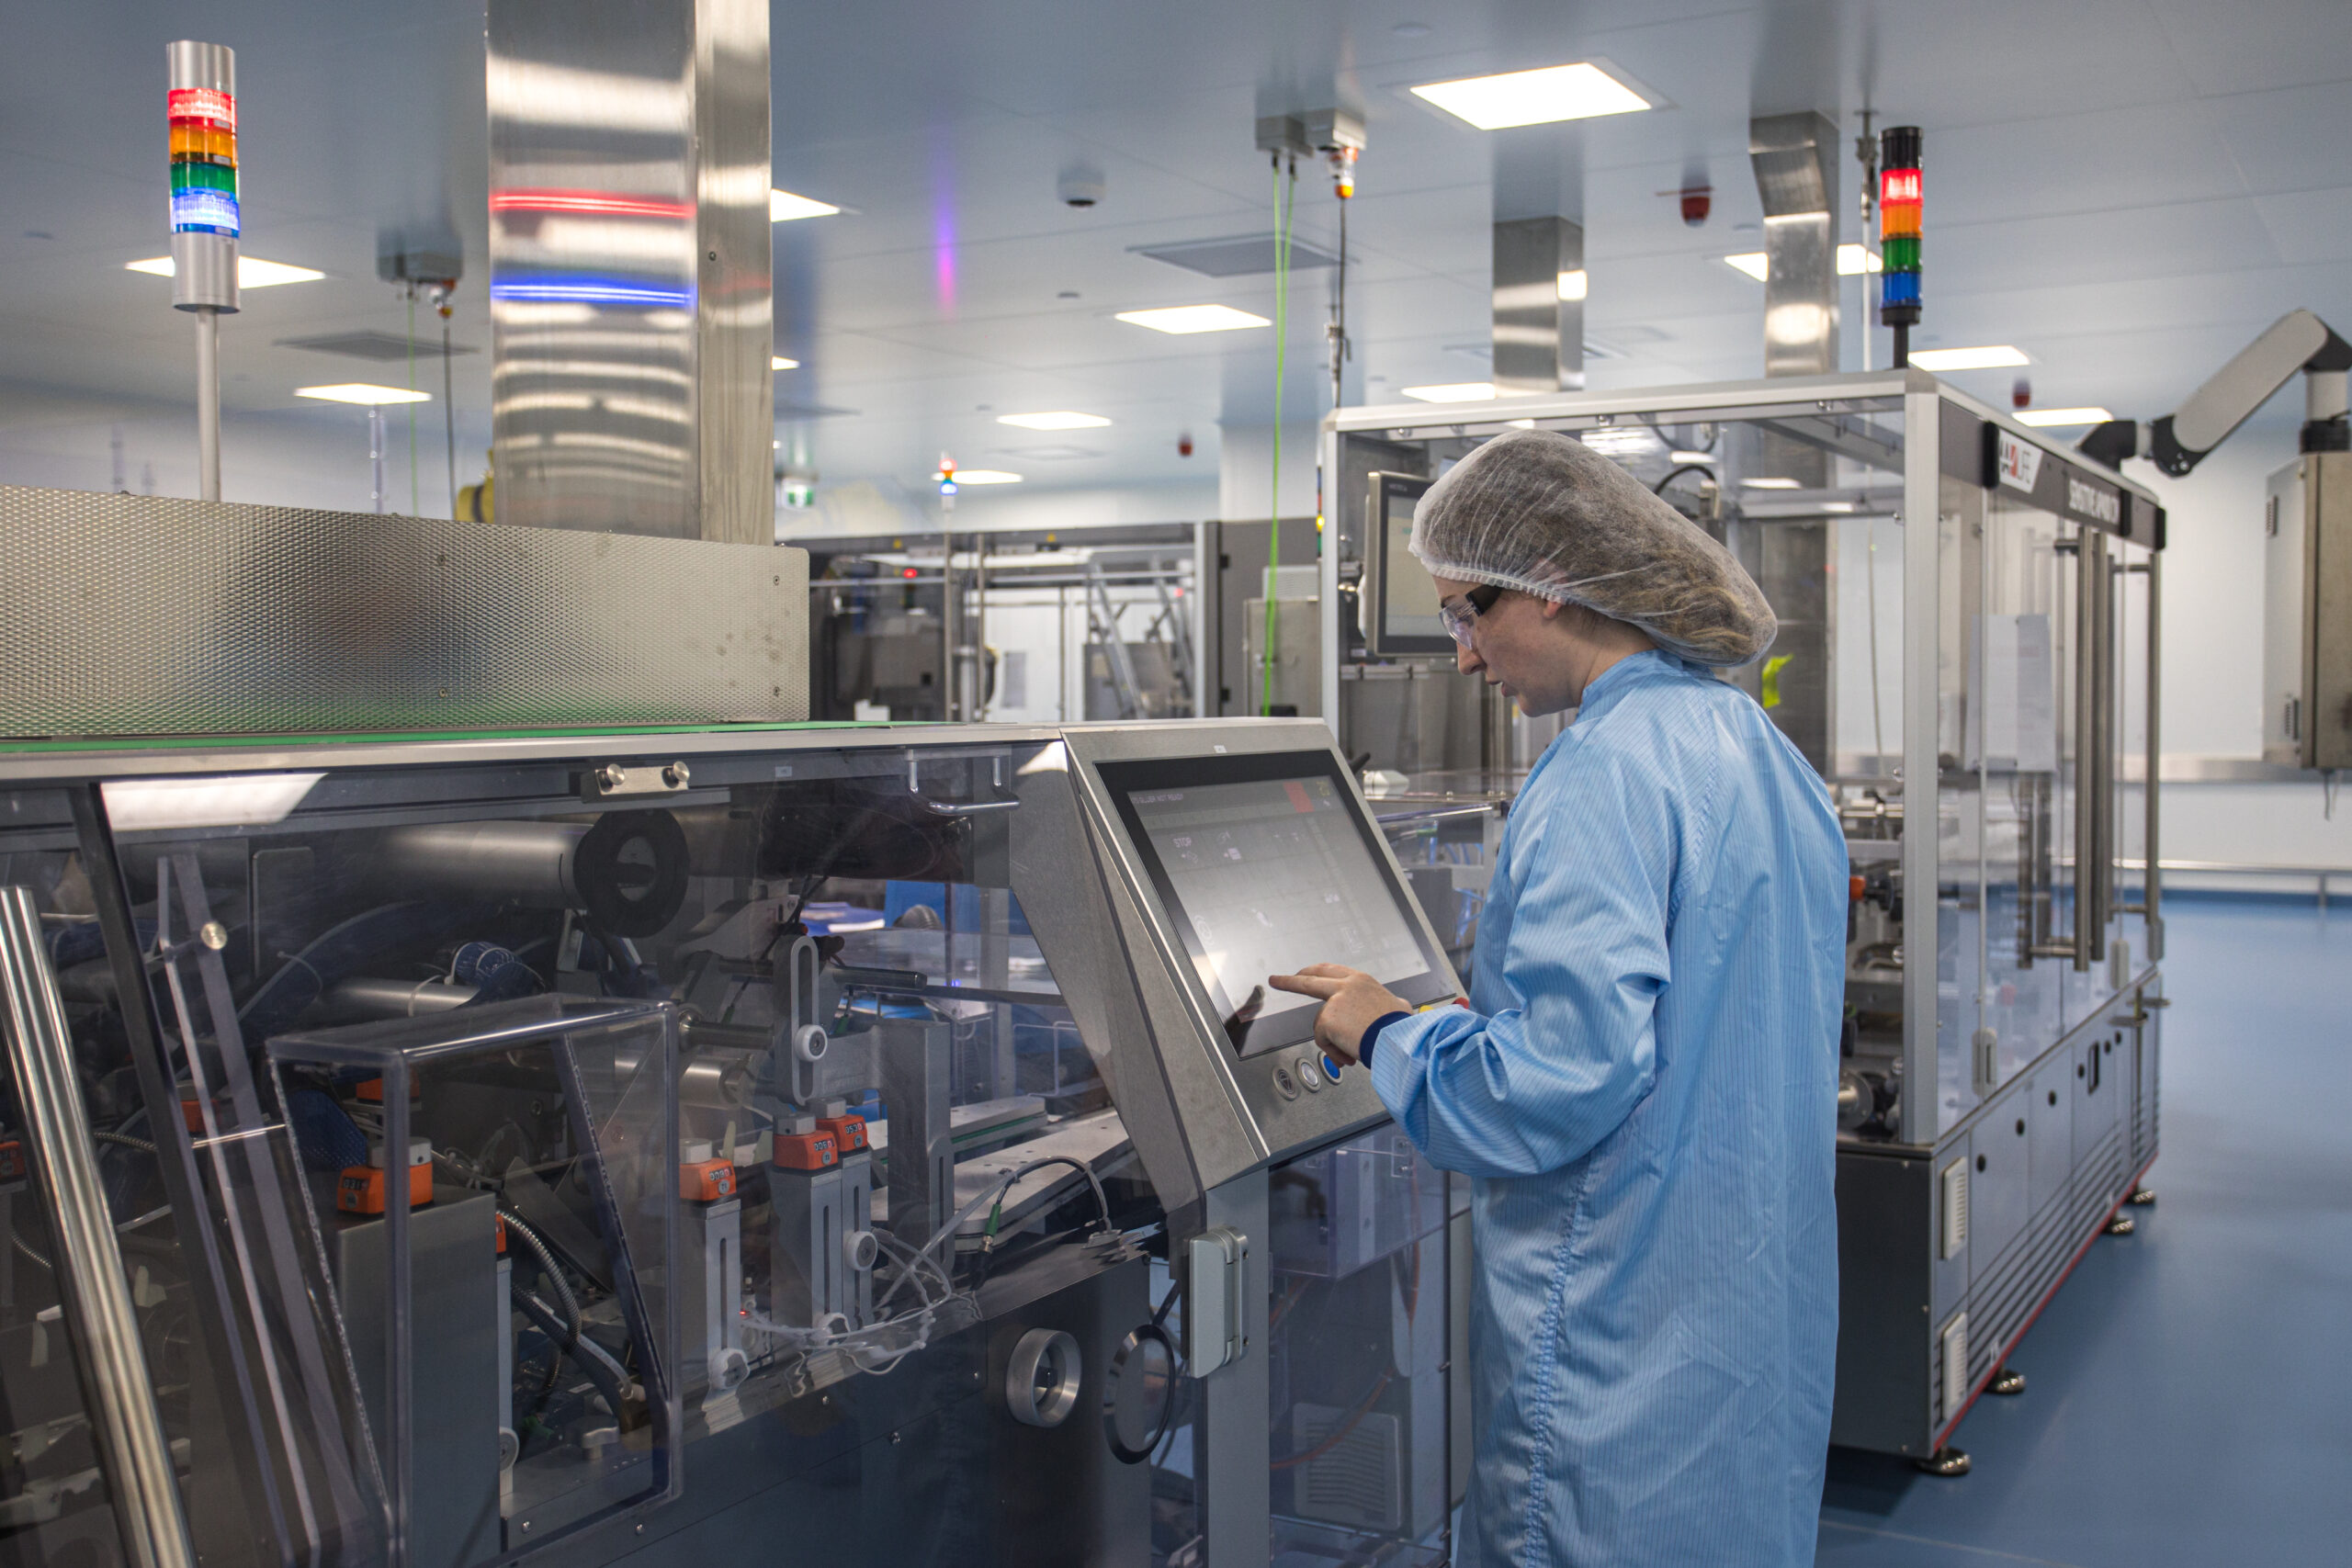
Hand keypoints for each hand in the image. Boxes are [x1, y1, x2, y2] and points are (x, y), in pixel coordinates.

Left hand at [1265, 964, 1409, 1064]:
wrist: (1399, 1039)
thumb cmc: (1400, 1027)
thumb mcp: (1397, 1006)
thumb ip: (1387, 1004)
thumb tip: (1398, 1006)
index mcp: (1361, 981)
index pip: (1331, 971)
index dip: (1315, 972)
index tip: (1304, 972)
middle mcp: (1346, 986)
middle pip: (1310, 978)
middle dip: (1290, 980)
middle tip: (1277, 980)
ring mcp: (1335, 1001)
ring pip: (1321, 1024)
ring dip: (1333, 1042)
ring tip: (1353, 1051)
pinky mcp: (1327, 1018)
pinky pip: (1323, 1039)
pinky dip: (1334, 1051)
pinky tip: (1349, 1054)